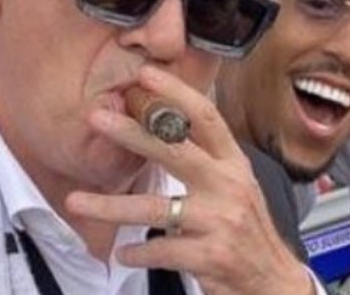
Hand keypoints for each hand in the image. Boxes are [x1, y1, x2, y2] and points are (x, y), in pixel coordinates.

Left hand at [65, 66, 312, 294]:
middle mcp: (229, 187)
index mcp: (234, 165)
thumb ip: (205, 162)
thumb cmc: (247, 233)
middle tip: (97, 118)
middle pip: (175, 151)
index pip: (206, 118)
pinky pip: (160, 250)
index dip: (176, 93)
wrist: (273, 280)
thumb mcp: (235, 189)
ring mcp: (221, 221)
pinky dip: (136, 253)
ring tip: (76, 201)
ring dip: (110, 206)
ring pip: (155, 208)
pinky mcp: (211, 255)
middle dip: (132, 133)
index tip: (146, 75)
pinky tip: (123, 253)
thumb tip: (159, 129)